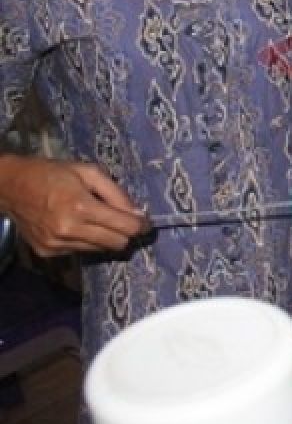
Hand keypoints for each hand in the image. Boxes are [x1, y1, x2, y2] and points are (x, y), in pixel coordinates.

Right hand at [0, 155, 145, 256]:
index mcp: (81, 207)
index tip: (146, 222)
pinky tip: (77, 225)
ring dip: (105, 237)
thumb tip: (138, 214)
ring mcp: (56, 244)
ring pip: (100, 250)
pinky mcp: (47, 252)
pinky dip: (86, 240)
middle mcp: (69, 230)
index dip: (141, 226)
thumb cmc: (52, 173)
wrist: (10, 186)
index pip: (125, 228)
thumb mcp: (89, 172)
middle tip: (126, 222)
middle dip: (126, 233)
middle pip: (116, 244)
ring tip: (97, 220)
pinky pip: (80, 251)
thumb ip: (116, 193)